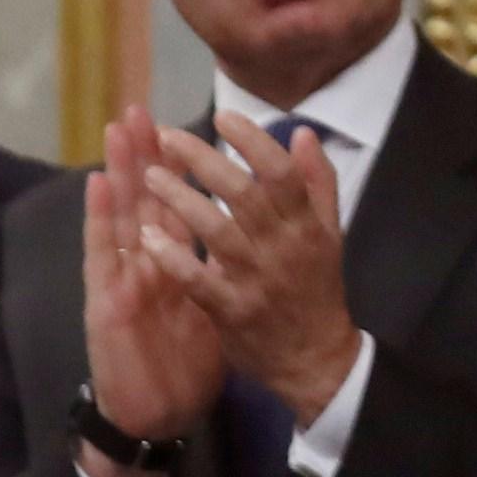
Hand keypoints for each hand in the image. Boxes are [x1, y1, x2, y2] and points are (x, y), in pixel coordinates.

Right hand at [78, 119, 225, 469]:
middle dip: (142, 156)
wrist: (158, 415)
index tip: (182, 127)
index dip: (178, 170)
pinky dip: (99, 217)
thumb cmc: (182, 362)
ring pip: (119, 216)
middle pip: (142, 202)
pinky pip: (103, 256)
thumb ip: (217, 268)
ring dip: (116, 170)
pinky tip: (96, 184)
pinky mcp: (107, 302)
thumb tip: (241, 235)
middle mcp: (145, 265)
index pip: (175, 206)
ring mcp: (123, 279)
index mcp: (174, 265)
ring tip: (117, 128)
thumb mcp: (211, 307)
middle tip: (140, 108)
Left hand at [136, 114, 360, 419]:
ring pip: (217, 231)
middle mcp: (284, 248)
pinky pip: (198, 280)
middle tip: (168, 137)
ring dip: (181, 200)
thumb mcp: (329, 234)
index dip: (253, 141)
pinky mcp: (232, 311)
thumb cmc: (316, 289)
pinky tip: (147, 236)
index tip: (223, 117)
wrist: (314, 359)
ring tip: (149, 176)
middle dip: (204, 161)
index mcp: (308, 226)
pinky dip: (173, 257)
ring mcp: (257, 280)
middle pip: (244, 194)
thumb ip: (317, 184)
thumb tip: (303, 134)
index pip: (282, 173)